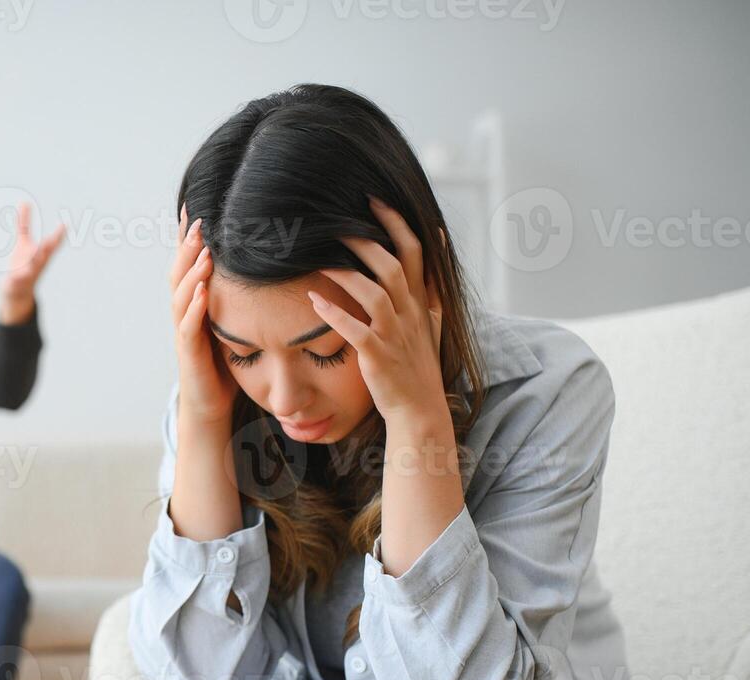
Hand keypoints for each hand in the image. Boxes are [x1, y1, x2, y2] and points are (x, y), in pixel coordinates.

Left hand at [0, 201, 66, 324]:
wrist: (18, 288)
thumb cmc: (23, 261)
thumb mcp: (23, 240)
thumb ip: (24, 222)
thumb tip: (25, 201)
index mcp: (41, 252)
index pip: (52, 242)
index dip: (59, 234)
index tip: (65, 225)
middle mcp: (37, 262)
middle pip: (44, 253)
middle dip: (48, 246)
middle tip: (52, 240)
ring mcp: (28, 272)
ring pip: (32, 267)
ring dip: (34, 261)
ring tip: (35, 254)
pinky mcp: (17, 281)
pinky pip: (17, 279)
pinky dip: (17, 277)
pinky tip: (14, 275)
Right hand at [170, 205, 238, 425]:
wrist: (211, 406)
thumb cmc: (224, 363)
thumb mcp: (232, 323)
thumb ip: (236, 297)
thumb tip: (261, 266)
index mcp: (193, 304)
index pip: (188, 265)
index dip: (187, 238)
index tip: (194, 208)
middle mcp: (183, 314)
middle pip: (179, 273)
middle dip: (187, 247)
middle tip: (198, 221)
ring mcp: (182, 334)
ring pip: (180, 296)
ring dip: (191, 272)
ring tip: (204, 250)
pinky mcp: (189, 355)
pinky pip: (189, 328)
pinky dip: (195, 308)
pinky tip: (204, 292)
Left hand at [307, 197, 446, 425]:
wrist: (420, 410)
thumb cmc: (417, 365)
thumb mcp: (432, 322)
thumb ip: (430, 286)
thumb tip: (435, 246)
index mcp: (420, 302)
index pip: (414, 252)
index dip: (396, 223)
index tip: (374, 200)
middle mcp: (410, 314)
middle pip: (392, 267)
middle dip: (366, 241)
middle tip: (337, 221)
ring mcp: (395, 336)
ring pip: (375, 295)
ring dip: (347, 274)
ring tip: (319, 258)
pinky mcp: (378, 358)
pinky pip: (357, 332)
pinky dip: (336, 315)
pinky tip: (314, 301)